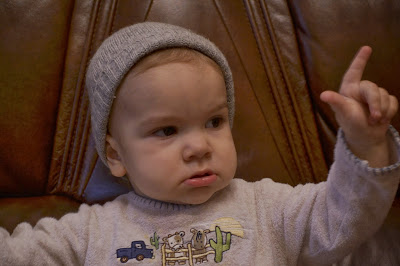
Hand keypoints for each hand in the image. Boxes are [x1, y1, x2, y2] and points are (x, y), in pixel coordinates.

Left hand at [320, 46, 397, 166]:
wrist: (366, 137)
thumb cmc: (351, 124)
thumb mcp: (343, 113)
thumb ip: (336, 102)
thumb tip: (323, 95)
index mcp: (348, 90)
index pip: (354, 72)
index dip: (360, 60)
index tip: (367, 48)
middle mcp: (360, 90)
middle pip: (373, 88)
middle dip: (375, 103)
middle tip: (374, 117)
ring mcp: (373, 95)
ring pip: (384, 95)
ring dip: (382, 110)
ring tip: (373, 120)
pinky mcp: (385, 101)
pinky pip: (393, 101)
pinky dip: (390, 111)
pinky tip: (382, 119)